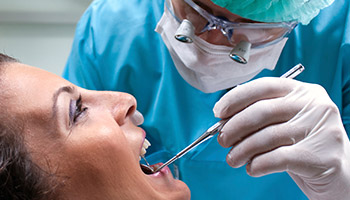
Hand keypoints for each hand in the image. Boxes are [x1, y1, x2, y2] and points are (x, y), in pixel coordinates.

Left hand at [213, 77, 349, 199]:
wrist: (339, 174)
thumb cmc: (303, 145)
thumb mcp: (285, 123)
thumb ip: (260, 117)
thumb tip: (224, 121)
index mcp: (303, 91)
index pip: (263, 86)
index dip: (235, 98)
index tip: (218, 112)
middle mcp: (314, 105)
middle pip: (262, 111)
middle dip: (234, 127)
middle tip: (222, 140)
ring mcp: (321, 129)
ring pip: (267, 137)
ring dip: (242, 150)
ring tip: (232, 159)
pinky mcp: (321, 156)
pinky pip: (277, 158)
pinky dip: (257, 164)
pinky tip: (252, 168)